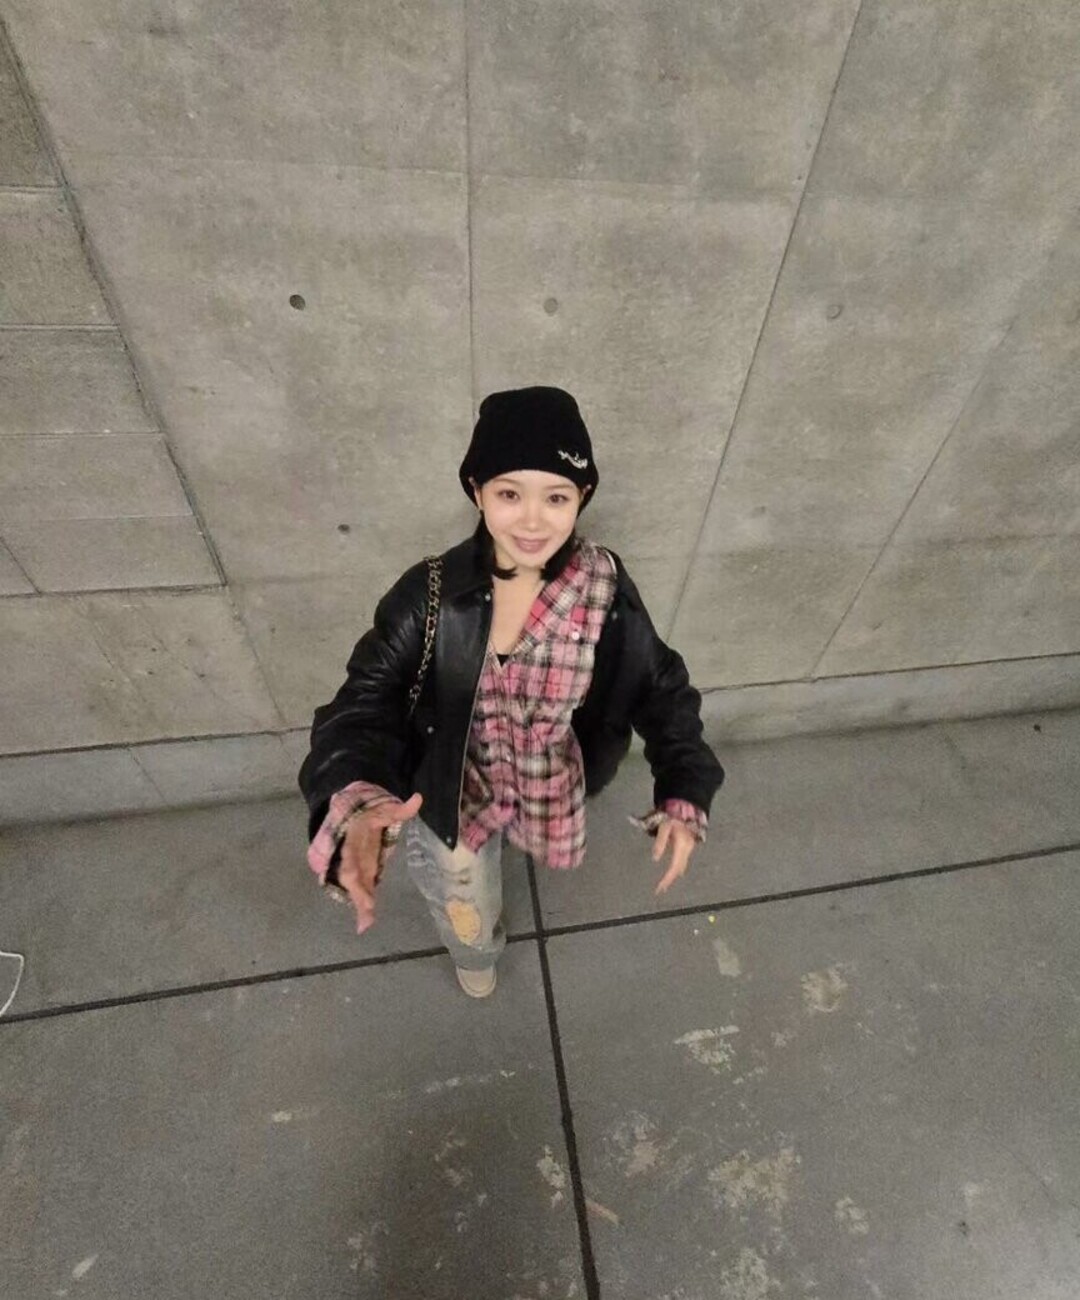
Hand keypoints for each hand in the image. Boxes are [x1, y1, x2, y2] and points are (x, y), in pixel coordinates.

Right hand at [338, 792, 422, 932]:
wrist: (351, 819)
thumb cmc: (370, 815)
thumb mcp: (384, 808)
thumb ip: (401, 808)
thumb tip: (419, 798)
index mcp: (353, 838)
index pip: (349, 852)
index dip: (350, 864)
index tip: (352, 875)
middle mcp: (350, 856)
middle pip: (349, 876)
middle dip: (356, 891)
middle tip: (366, 907)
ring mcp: (354, 867)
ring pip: (353, 888)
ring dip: (359, 904)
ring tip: (365, 923)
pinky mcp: (360, 876)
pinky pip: (359, 892)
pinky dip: (362, 908)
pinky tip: (365, 924)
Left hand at [651, 817, 697, 895]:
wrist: (688, 806)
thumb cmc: (675, 816)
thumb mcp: (664, 827)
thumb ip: (660, 843)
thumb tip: (655, 859)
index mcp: (682, 847)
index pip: (674, 868)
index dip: (667, 879)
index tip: (659, 889)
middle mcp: (687, 850)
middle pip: (678, 870)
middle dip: (669, 880)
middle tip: (659, 890)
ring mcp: (688, 848)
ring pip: (681, 866)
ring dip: (672, 875)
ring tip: (663, 883)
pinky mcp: (687, 845)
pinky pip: (681, 860)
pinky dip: (675, 868)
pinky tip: (670, 870)